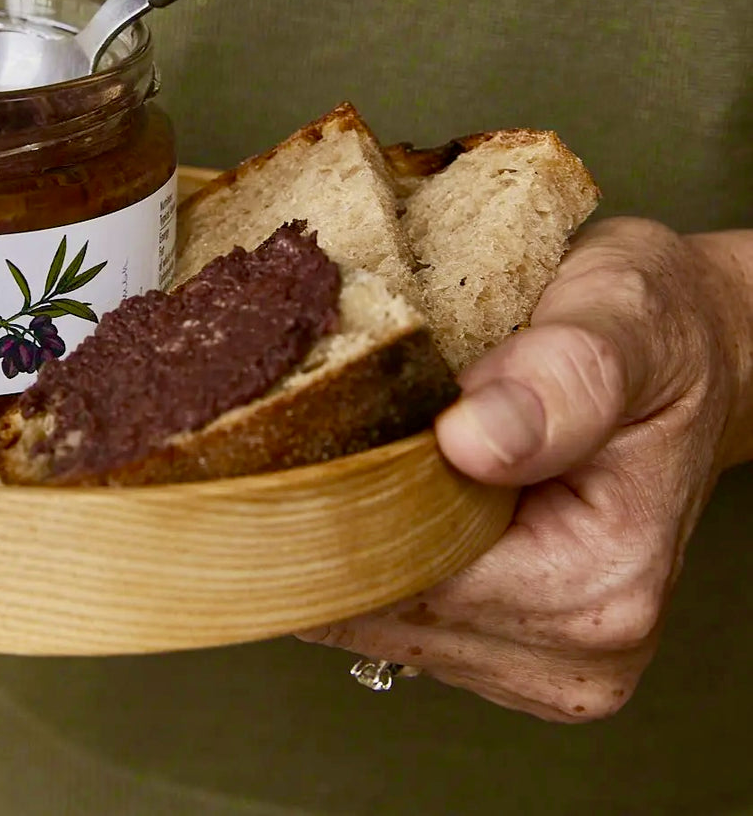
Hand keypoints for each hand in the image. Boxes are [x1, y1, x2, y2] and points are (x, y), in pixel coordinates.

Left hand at [299, 217, 752, 720]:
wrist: (692, 356)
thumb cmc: (658, 331)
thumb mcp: (621, 318)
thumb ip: (558, 376)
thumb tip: (470, 438)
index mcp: (597, 585)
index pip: (403, 582)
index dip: (330, 509)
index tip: (284, 440)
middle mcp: (573, 650)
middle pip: (374, 612)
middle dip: (322, 523)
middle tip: (298, 430)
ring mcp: (540, 659)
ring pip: (372, 619)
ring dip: (340, 537)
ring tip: (347, 448)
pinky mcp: (509, 645)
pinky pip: (394, 613)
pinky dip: (367, 550)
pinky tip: (376, 483)